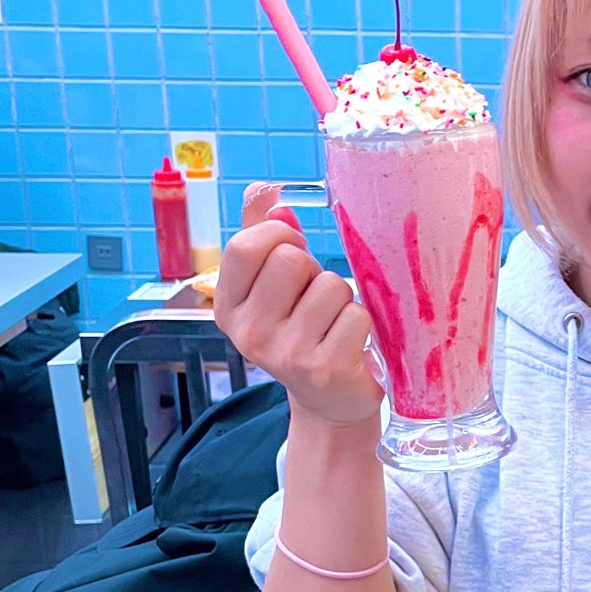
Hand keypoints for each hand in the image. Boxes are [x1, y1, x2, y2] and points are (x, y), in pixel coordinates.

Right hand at [213, 183, 382, 428]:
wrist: (329, 401)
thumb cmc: (303, 331)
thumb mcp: (272, 287)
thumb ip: (263, 235)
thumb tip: (264, 191)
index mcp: (228, 307)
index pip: (246, 246)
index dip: (278, 236)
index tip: (292, 252)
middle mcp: (248, 333)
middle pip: (290, 259)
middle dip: (313, 269)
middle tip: (314, 299)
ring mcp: (285, 354)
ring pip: (329, 285)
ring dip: (342, 298)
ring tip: (333, 324)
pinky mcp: (324, 369)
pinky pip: (356, 315)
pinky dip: (362, 322)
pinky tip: (350, 343)